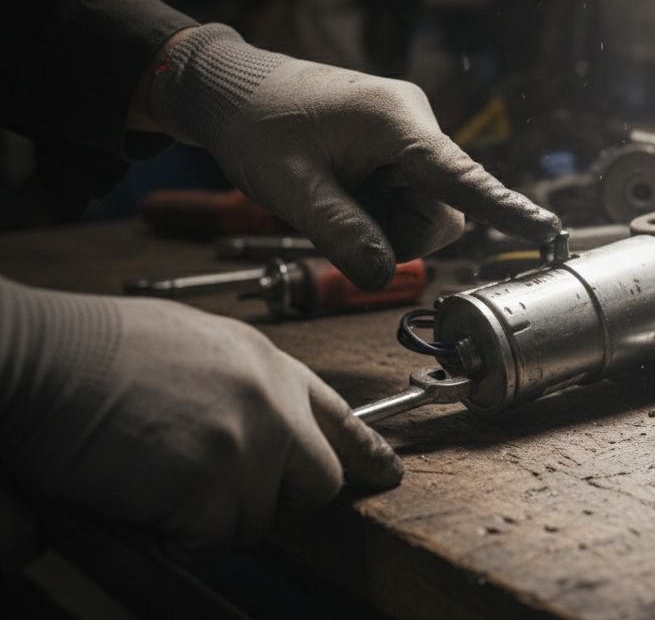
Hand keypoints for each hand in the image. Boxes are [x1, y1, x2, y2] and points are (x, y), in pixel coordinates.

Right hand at [0, 278, 400, 560]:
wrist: (35, 358)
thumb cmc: (89, 351)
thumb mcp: (191, 346)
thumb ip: (237, 387)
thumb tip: (245, 431)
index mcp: (266, 363)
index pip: (339, 416)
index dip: (363, 450)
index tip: (385, 472)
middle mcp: (272, 401)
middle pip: (318, 481)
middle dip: (275, 499)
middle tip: (216, 494)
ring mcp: (248, 445)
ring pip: (255, 521)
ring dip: (206, 518)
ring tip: (151, 476)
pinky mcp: (213, 488)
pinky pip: (209, 542)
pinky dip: (171, 536)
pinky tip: (136, 495)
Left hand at [148, 24, 559, 289]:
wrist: (234, 89)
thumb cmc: (258, 125)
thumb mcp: (289, 188)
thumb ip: (340, 233)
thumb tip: (384, 277)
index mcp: (394, 122)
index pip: (460, 177)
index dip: (505, 209)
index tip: (548, 231)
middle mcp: (414, 122)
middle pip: (443, 207)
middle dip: (400, 230)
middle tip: (339, 218)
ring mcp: (409, 133)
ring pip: (428, 207)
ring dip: (388, 221)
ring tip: (336, 198)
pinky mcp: (401, 146)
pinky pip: (411, 195)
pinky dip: (381, 208)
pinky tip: (344, 189)